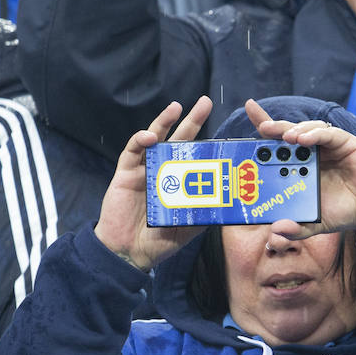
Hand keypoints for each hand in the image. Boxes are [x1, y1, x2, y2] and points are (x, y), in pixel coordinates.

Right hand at [94, 97, 212, 270]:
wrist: (128, 253)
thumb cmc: (158, 242)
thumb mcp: (188, 228)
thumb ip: (204, 212)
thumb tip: (230, 203)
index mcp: (179, 182)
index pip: (195, 157)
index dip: (207, 144)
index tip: (225, 133)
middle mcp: (163, 171)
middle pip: (179, 139)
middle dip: (192, 120)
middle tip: (205, 102)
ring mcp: (144, 170)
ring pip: (155, 138)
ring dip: (164, 121)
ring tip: (176, 107)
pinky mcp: (125, 173)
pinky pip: (132, 151)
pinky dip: (140, 141)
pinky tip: (150, 136)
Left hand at [244, 100, 355, 241]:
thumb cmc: (342, 212)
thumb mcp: (314, 224)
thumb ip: (295, 229)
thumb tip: (276, 231)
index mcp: (298, 166)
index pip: (276, 144)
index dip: (264, 127)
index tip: (249, 110)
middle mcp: (310, 153)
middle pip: (287, 132)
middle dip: (273, 126)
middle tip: (262, 127)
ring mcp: (327, 146)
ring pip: (306, 129)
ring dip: (294, 130)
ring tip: (285, 137)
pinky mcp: (344, 142)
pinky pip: (327, 133)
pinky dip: (315, 134)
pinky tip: (304, 139)